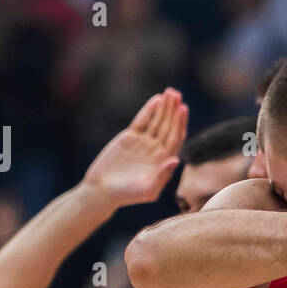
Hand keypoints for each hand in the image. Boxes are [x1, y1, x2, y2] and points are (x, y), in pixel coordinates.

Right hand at [82, 88, 188, 206]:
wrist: (103, 190)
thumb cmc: (127, 195)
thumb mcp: (148, 189)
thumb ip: (163, 175)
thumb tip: (176, 159)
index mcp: (165, 161)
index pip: (176, 138)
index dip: (179, 123)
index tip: (183, 109)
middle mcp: (157, 150)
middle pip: (168, 126)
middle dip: (173, 111)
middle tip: (177, 95)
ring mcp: (144, 143)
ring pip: (157, 121)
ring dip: (164, 107)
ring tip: (171, 92)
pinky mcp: (130, 137)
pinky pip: (142, 121)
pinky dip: (149, 110)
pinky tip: (157, 99)